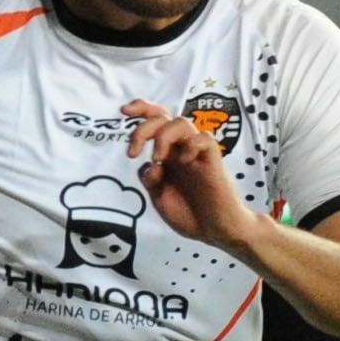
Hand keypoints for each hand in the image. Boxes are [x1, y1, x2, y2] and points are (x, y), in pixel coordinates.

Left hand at [123, 100, 262, 257]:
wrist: (216, 231)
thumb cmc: (191, 215)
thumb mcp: (159, 198)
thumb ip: (151, 180)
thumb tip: (148, 164)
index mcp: (167, 156)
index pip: (156, 122)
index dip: (141, 110)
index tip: (123, 111)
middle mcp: (181, 151)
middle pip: (164, 118)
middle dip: (144, 126)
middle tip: (133, 150)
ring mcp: (197, 155)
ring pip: (183, 122)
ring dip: (163, 136)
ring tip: (158, 159)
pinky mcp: (213, 161)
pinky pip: (204, 138)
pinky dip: (190, 145)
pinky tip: (186, 162)